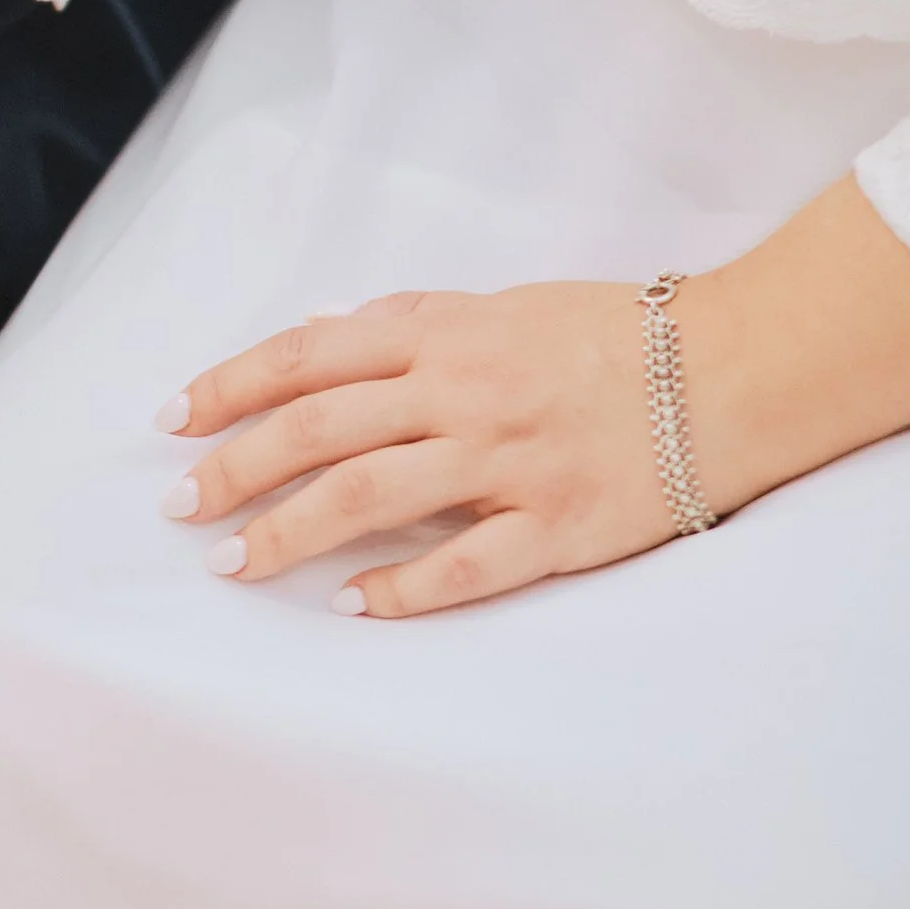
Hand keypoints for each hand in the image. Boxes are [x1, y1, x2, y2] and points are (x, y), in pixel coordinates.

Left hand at [163, 284, 678, 617]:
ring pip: (371, 497)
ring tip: (232, 563)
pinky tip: (351, 605)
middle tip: (178, 507)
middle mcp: (462, 394)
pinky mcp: (558, 525)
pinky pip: (466, 565)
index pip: (306, 357)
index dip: (229, 387)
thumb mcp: (500, 302)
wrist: (737, 367)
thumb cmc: (611, 333)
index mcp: (442, 334)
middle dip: (234, 469)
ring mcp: (509, 462)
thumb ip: (409, 318)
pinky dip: (402, 588)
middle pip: (318, 431)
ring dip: (288, 532)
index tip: (172, 421)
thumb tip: (320, 332)